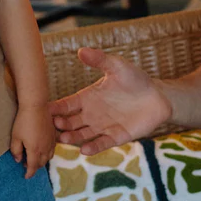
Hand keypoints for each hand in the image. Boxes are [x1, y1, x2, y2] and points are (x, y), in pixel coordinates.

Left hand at [10, 105, 56, 178]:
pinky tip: (42, 149)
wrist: (36, 106)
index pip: (32, 167)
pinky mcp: (54, 135)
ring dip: (41, 161)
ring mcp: (51, 141)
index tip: (25, 177)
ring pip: (48, 157)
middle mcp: (45, 148)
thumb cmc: (23, 121)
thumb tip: (18, 160)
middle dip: (34, 167)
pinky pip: (53, 149)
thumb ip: (16, 151)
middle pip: (41, 163)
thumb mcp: (15, 137)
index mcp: (35, 151)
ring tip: (34, 158)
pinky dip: (47, 153)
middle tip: (26, 164)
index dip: (29, 174)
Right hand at [49, 48, 171, 153]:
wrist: (158, 96)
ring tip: (63, 138)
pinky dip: (93, 147)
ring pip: (82, 134)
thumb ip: (99, 60)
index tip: (42, 110)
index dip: (54, 107)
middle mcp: (91, 114)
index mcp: (88, 97)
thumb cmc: (135, 79)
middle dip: (60, 124)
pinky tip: (85, 150)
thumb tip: (81, 50)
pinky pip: (102, 143)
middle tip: (52, 125)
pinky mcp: (116, 137)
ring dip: (72, 137)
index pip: (66, 104)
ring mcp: (103, 126)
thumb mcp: (117, 66)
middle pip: (70, 122)